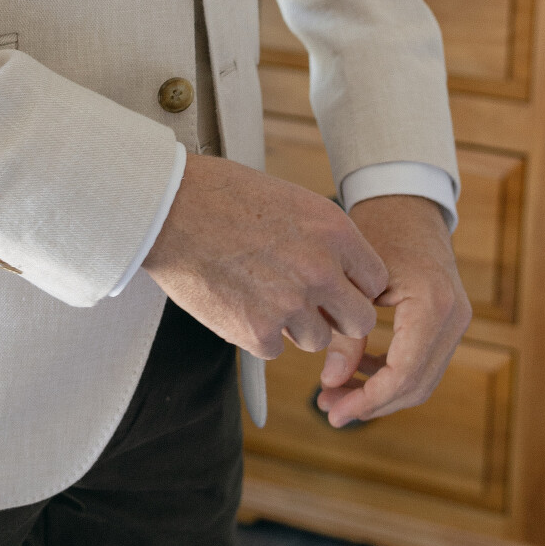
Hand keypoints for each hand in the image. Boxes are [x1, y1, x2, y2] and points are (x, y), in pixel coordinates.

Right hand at [143, 154, 388, 361]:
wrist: (168, 208)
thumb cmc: (222, 196)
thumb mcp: (289, 201)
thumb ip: (322, 239)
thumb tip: (340, 271)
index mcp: (334, 230)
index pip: (376, 281)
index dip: (354, 287)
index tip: (336, 287)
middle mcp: (320, 269)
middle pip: (358, 321)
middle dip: (336, 317)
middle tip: (307, 304)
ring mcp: (290, 304)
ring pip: (316, 339)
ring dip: (293, 326)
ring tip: (259, 294)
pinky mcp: (256, 331)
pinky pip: (274, 349)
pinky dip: (257, 334)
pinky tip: (236, 303)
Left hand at [314, 194, 469, 427]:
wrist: (406, 205)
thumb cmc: (377, 230)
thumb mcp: (354, 280)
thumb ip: (344, 334)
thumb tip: (330, 384)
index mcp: (433, 306)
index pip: (403, 375)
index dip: (367, 401)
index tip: (332, 412)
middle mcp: (454, 318)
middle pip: (415, 386)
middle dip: (371, 403)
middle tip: (328, 409)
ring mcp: (456, 323)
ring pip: (420, 380)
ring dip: (379, 393)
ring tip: (334, 394)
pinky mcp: (447, 324)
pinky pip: (422, 364)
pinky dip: (390, 375)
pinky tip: (355, 371)